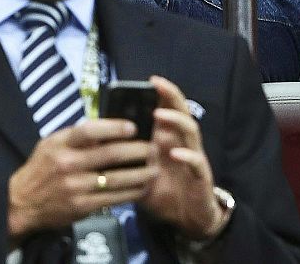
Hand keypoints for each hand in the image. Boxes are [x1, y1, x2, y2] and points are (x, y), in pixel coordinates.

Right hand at [6, 118, 155, 241]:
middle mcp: (68, 165)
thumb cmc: (42, 168)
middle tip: (153, 147)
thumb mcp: (52, 144)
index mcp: (60, 145)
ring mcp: (75, 187)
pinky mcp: (82, 207)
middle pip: (109, 155)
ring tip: (155, 168)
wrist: (22, 203)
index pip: (88, 131)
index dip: (113, 127)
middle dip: (136, 151)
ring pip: (116, 179)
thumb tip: (109, 127)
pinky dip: (131, 193)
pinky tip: (142, 187)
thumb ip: (76, 136)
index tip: (133, 127)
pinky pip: (112, 198)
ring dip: (140, 174)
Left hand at [139, 76, 227, 239]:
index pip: (167, 110)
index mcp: (168, 139)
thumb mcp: (140, 174)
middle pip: (181, 112)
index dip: (162, 95)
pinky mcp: (201, 174)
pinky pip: (196, 161)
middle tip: (157, 84)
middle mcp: (182, 142)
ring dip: (175, 120)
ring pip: (190, 130)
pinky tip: (175, 153)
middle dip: (170, 96)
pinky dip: (187, 155)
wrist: (187, 217)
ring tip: (158, 115)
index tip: (149, 82)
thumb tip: (98, 151)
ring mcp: (193, 156)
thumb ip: (125, 161)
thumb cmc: (163, 191)